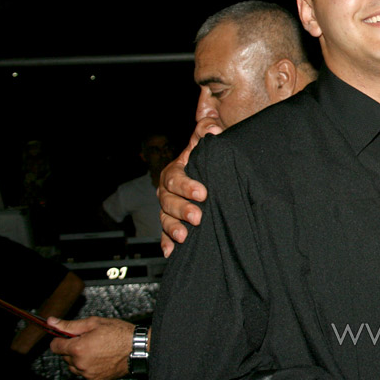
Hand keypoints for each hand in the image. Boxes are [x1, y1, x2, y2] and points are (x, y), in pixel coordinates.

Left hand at [48, 316, 134, 379]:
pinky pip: (84, 374)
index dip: (61, 339)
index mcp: (77, 348)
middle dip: (73, 349)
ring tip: (96, 350)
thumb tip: (51, 322)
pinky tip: (101, 359)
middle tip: (89, 341)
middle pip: (65, 357)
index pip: (55, 346)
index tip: (69, 337)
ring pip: (73, 367)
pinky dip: (89, 367)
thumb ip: (70, 325)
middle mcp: (80, 363)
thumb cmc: (119, 333)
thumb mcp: (94, 323)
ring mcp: (87, 374)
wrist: (138, 348)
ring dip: (79, 359)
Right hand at [159, 116, 220, 255]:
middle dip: (182, 209)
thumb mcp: (209, 139)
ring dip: (173, 228)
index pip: (175, 177)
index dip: (186, 185)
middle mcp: (168, 190)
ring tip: (185, 236)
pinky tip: (171, 252)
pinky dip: (167, 243)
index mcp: (176, 170)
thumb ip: (209, 128)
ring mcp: (170, 208)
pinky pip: (166, 234)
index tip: (203, 192)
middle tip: (198, 217)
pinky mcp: (174, 222)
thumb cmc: (210, 155)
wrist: (213, 172)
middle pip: (168, 200)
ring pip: (166, 218)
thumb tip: (214, 127)